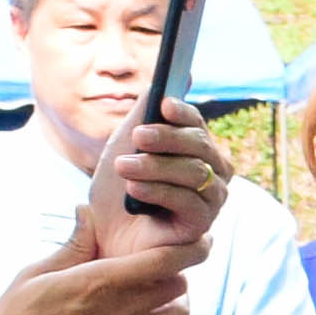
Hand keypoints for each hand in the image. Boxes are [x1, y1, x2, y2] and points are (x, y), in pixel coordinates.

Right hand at [0, 244, 195, 314]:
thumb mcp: (35, 273)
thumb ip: (72, 245)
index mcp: (99, 283)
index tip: (201, 241)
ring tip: (159, 297)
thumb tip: (87, 212)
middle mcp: (119, 314)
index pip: (164, 261)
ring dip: (176, 303)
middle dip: (176, 272)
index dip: (191, 248)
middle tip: (161, 268)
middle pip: (177, 286)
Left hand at [82, 95, 231, 254]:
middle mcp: (212, 176)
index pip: (198, 126)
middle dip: (168, 139)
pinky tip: (134, 189)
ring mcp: (210, 203)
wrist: (103, 238)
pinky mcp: (201, 228)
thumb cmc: (116, 192)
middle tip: (138, 136)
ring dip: (157, 167)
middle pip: (202, 147)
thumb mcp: (126, 144)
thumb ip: (148, 110)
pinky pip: (190, 204)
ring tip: (123, 166)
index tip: (164, 104)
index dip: (184, 114)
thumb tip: (181, 76)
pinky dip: (160, 192)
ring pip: (196, 174)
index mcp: (196, 153)